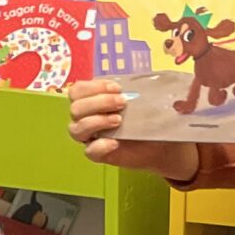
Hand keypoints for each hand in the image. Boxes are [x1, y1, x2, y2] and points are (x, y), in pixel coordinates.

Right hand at [67, 78, 196, 181]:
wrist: (158, 143)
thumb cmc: (146, 117)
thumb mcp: (142, 98)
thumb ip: (137, 88)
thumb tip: (149, 80)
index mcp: (90, 100)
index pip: (77, 90)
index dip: (93, 87)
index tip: (117, 88)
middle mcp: (85, 117)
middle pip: (75, 108)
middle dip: (98, 102)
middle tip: (122, 103)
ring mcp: (89, 137)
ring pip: (76, 129)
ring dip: (97, 121)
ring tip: (118, 120)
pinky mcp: (97, 154)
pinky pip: (89, 151)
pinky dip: (101, 145)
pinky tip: (115, 143)